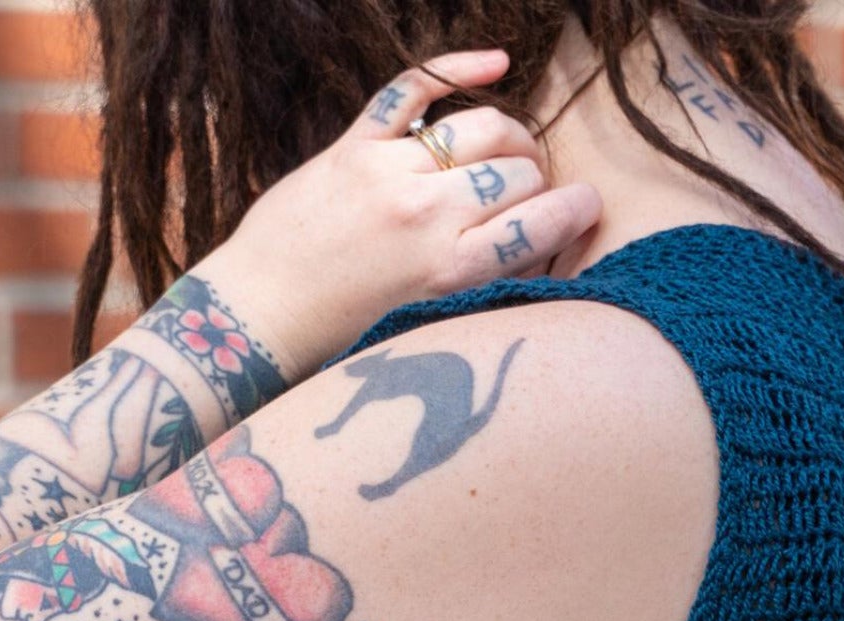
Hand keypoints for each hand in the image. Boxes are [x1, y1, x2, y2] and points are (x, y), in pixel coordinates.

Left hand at [190, 49, 603, 386]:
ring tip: (512, 152)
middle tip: (533, 193)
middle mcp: (425, 216)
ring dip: (510, 136)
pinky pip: (415, 88)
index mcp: (448, 271)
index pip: (539, 224)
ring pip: (482, 128)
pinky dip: (459, 67)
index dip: (575, 212)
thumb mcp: (422, 319)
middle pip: (518, 173)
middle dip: (538, 179)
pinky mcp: (354, 146)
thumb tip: (529, 246)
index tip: (586, 209)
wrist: (256, 315)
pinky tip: (495, 62)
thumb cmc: (340, 335)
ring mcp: (388, 173)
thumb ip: (474, 278)